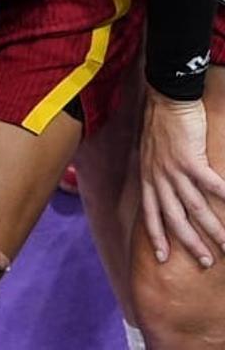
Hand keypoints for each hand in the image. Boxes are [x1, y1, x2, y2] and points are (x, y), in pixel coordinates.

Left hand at [140, 90, 224, 266]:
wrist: (166, 100)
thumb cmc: (162, 126)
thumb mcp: (151, 154)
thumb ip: (159, 175)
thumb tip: (168, 192)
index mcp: (149, 177)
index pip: (150, 214)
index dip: (156, 237)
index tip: (162, 258)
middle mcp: (159, 177)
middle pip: (175, 218)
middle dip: (190, 242)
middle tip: (205, 261)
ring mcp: (174, 170)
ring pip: (195, 208)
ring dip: (213, 229)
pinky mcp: (190, 159)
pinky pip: (211, 185)